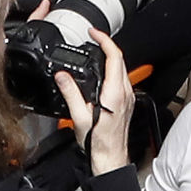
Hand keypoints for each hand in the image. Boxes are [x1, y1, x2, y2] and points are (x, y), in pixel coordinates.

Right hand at [56, 27, 135, 173]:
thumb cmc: (99, 142)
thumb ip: (70, 93)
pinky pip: (122, 79)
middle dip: (106, 46)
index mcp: (114, 93)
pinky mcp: (127, 103)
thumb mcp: (79, 116)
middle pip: (120, 60)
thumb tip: (62, 76)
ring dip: (110, 58)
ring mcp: (128, 98)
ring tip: (96, 52)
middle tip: (93, 39)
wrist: (110, 157)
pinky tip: (102, 73)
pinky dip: (113, 70)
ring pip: (122, 69)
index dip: (104, 40)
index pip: (114, 57)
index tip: (94, 33)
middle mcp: (125, 93)